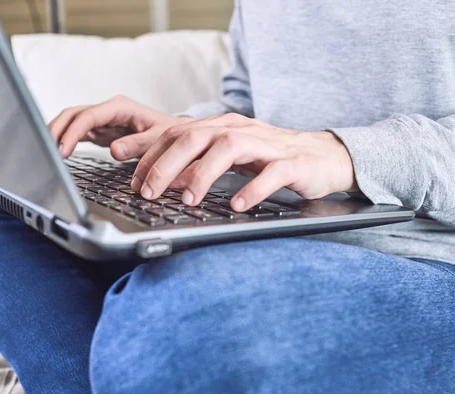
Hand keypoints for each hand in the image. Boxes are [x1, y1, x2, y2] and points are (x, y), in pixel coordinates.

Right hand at [48, 95, 192, 157]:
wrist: (176, 135)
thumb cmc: (169, 135)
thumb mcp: (157, 139)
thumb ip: (137, 145)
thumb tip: (114, 151)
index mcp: (120, 107)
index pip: (89, 116)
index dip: (72, 132)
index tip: (62, 150)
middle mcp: (108, 110)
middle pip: (73, 114)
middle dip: (56, 130)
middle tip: (45, 151)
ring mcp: (102, 119)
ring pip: (71, 121)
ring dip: (56, 133)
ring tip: (45, 151)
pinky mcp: (100, 130)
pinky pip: (76, 131)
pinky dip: (64, 140)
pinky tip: (55, 151)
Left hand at [131, 113, 357, 211]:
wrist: (324, 156)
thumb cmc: (272, 159)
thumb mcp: (230, 160)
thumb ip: (197, 165)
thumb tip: (163, 180)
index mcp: (222, 127)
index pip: (177, 134)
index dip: (150, 154)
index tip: (130, 178)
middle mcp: (241, 130)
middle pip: (195, 137)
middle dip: (165, 164)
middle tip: (147, 192)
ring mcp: (267, 145)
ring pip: (228, 148)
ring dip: (202, 174)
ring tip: (187, 200)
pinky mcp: (292, 164)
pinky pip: (270, 174)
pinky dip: (252, 189)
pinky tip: (236, 205)